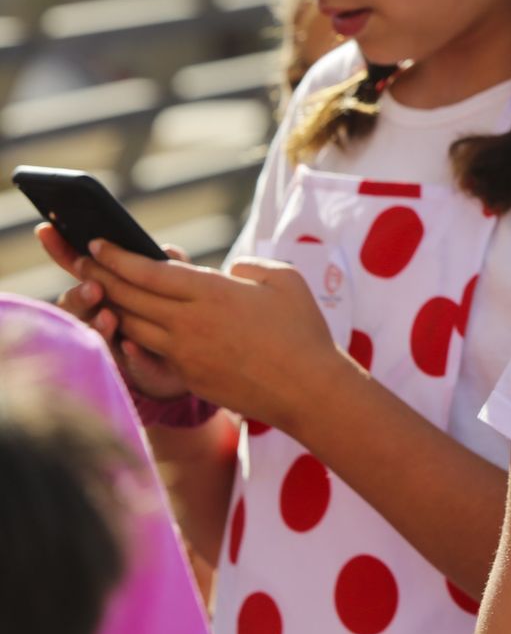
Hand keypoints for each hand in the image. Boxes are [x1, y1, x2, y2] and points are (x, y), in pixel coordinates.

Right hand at [42, 223, 189, 398]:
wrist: (201, 356)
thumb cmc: (177, 311)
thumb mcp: (173, 282)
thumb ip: (165, 267)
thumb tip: (167, 249)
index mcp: (106, 291)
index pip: (77, 269)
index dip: (60, 251)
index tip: (46, 231)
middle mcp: (100, 317)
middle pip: (77, 305)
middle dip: (81, 296)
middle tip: (93, 287)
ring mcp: (115, 345)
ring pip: (97, 336)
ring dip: (99, 325)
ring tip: (108, 316)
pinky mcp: (138, 369)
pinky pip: (131, 364)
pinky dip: (131, 356)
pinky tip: (131, 346)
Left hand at [75, 240, 341, 431]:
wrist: (307, 389)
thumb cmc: (303, 330)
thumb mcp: (285, 279)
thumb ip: (250, 266)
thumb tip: (227, 271)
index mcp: (212, 292)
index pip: (149, 272)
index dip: (117, 257)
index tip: (96, 244)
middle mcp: (189, 322)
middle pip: (129, 297)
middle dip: (100, 277)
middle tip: (79, 262)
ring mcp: (185, 353)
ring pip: (132, 326)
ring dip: (110, 307)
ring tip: (95, 292)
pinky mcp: (188, 377)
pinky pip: (150, 352)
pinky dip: (132, 336)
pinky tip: (125, 327)